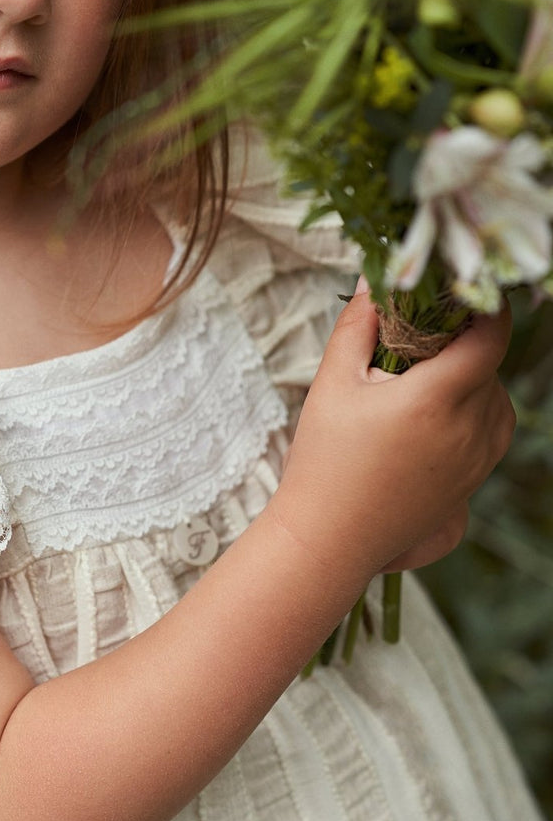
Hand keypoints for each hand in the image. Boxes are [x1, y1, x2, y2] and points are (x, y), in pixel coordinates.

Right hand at [274, 283, 515, 583]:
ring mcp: (477, 463)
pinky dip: (474, 414)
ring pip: (498, 399)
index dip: (487, 308)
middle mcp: (468, 432)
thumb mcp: (333, 383)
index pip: (492, 337)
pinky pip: (493, 433)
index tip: (464, 293)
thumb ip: (357, 325)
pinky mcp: (474, 485)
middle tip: (419, 341)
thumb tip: (373, 280)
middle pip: (491, 366)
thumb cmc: (324, 462)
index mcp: (435, 401)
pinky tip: (432, 420)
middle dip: (463, 345)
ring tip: (421, 385)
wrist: (328, 540)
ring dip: (472, 381)